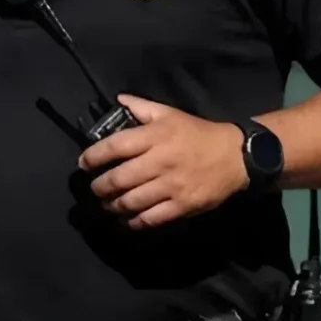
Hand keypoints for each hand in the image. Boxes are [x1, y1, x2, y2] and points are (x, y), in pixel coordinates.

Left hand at [78, 97, 248, 228]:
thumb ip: (143, 108)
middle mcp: (161, 160)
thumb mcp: (172, 115)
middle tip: (96, 189)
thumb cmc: (198, 134)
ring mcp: (171, 185)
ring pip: (128, 202)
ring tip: (108, 204)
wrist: (236, 155)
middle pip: (117, 180)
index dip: (93, 157)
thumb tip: (118, 99)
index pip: (115, 146)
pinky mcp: (181, 205)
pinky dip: (132, 221)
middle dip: (99, 187)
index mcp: (157, 136)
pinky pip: (148, 219)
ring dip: (112, 206)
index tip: (83, 164)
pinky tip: (127, 218)